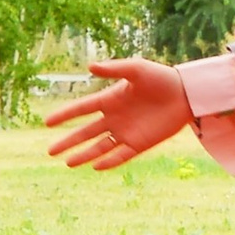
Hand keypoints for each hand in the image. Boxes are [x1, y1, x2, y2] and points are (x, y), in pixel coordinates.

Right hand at [46, 57, 190, 167]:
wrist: (186, 94)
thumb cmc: (160, 77)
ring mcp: (126, 132)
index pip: (82, 109)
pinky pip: (121, 155)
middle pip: (86, 132)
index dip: (65, 115)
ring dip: (84, 155)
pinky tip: (96, 166)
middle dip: (68, 142)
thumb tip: (89, 67)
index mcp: (110, 99)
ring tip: (68, 163)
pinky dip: (109, 161)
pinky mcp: (140, 144)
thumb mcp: (136, 69)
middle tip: (50, 151)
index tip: (47, 122)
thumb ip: (114, 69)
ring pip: (100, 147)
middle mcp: (114, 118)